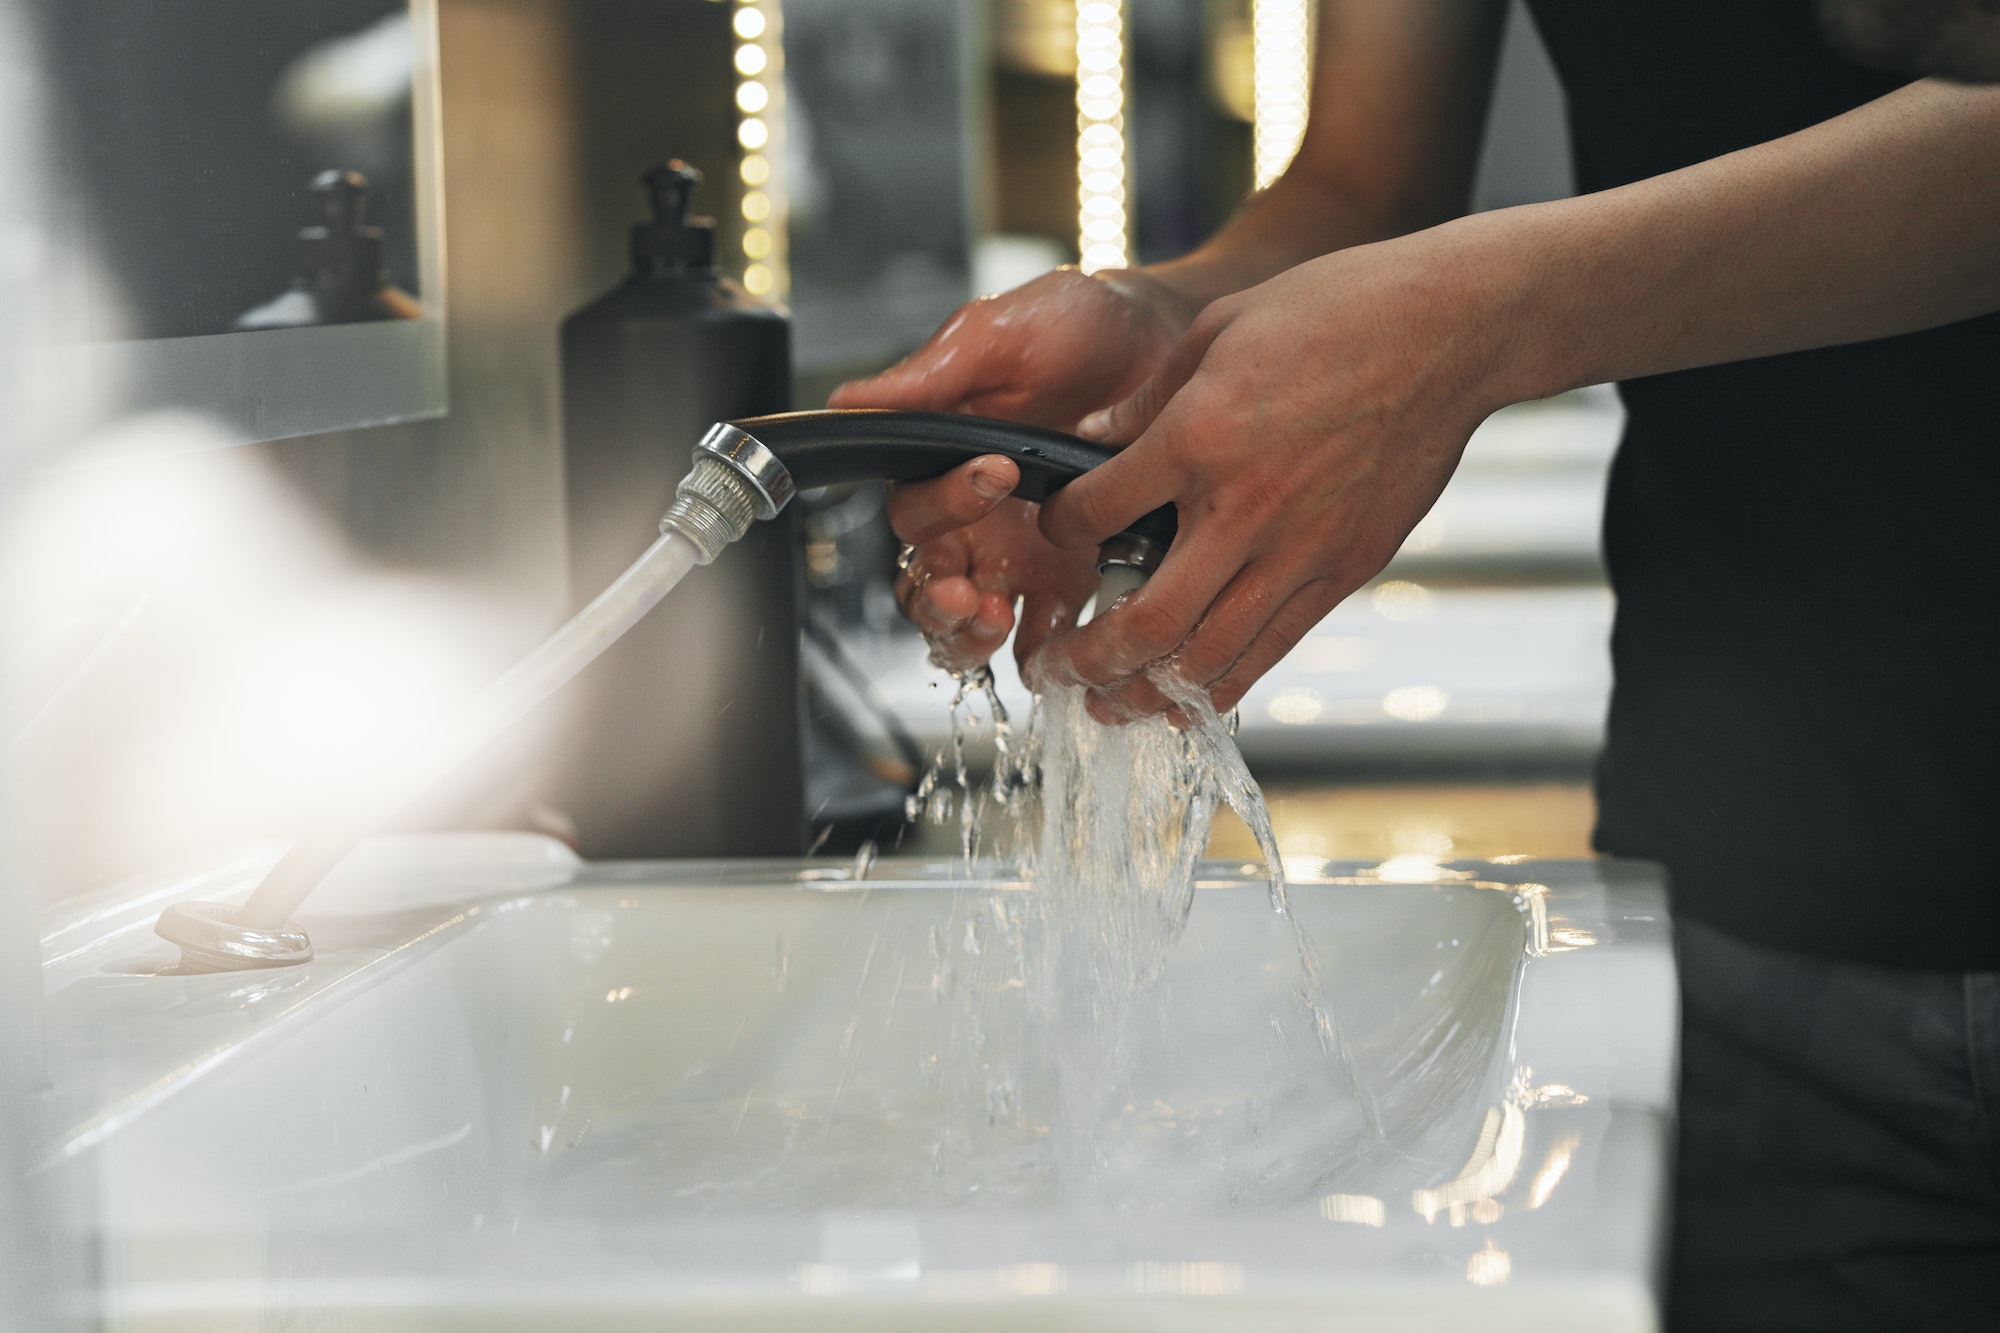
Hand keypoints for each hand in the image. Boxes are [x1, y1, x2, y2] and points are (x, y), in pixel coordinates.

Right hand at [832, 267, 1198, 668]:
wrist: (1166, 337)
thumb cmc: (1077, 326)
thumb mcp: (998, 335)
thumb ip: (928, 376)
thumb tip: (846, 400)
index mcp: (943, 465)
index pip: (912, 513)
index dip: (941, 508)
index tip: (995, 472)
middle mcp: (977, 521)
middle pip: (928, 590)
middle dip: (939, 606)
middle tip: (972, 597)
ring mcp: (1027, 555)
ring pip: (976, 624)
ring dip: (977, 636)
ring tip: (1001, 620)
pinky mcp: (1079, 576)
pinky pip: (1052, 635)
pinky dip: (1053, 650)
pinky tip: (1069, 635)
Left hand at [1035, 231, 1512, 719]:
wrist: (1449, 331)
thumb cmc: (1335, 312)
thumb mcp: (1220, 328)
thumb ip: (1149, 396)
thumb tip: (1091, 436)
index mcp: (1199, 437)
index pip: (1095, 514)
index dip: (1060, 531)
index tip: (1057, 531)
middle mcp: (1244, 509)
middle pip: (1146, 623)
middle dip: (1086, 660)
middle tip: (1054, 671)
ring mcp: (1302, 550)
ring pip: (1208, 658)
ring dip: (1146, 693)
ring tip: (1109, 706)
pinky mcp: (1347, 569)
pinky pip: (1273, 649)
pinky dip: (1221, 686)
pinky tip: (1186, 698)